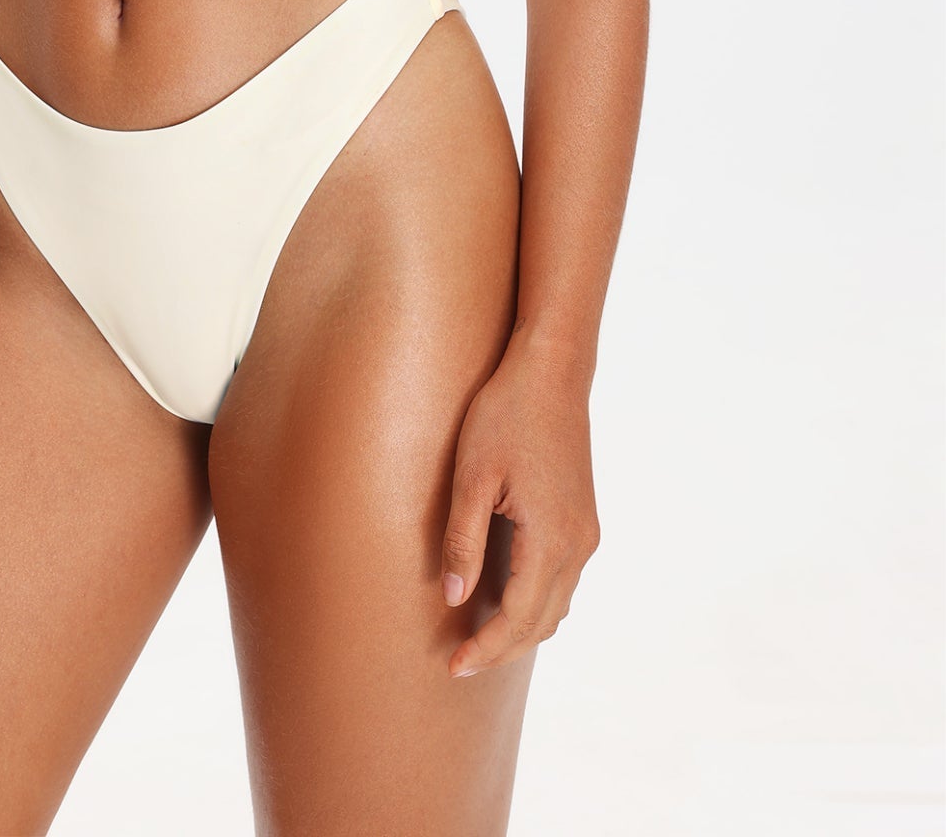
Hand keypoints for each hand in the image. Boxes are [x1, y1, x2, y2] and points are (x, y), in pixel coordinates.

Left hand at [440, 337, 600, 676]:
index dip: (486, 648)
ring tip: (477, 634)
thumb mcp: (472, 476)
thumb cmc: (505, 415)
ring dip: (521, 628)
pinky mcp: (583, 519)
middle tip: (459, 661)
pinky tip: (504, 595)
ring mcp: (586, 532)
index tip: (453, 668)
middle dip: (502, 647)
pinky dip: (536, 601)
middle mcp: (578, 545)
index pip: (519, 619)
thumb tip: (453, 597)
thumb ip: (462, 540)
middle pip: (543, 623)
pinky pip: (562, 579)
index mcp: (551, 539)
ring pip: (557, 604)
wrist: (552, 371)